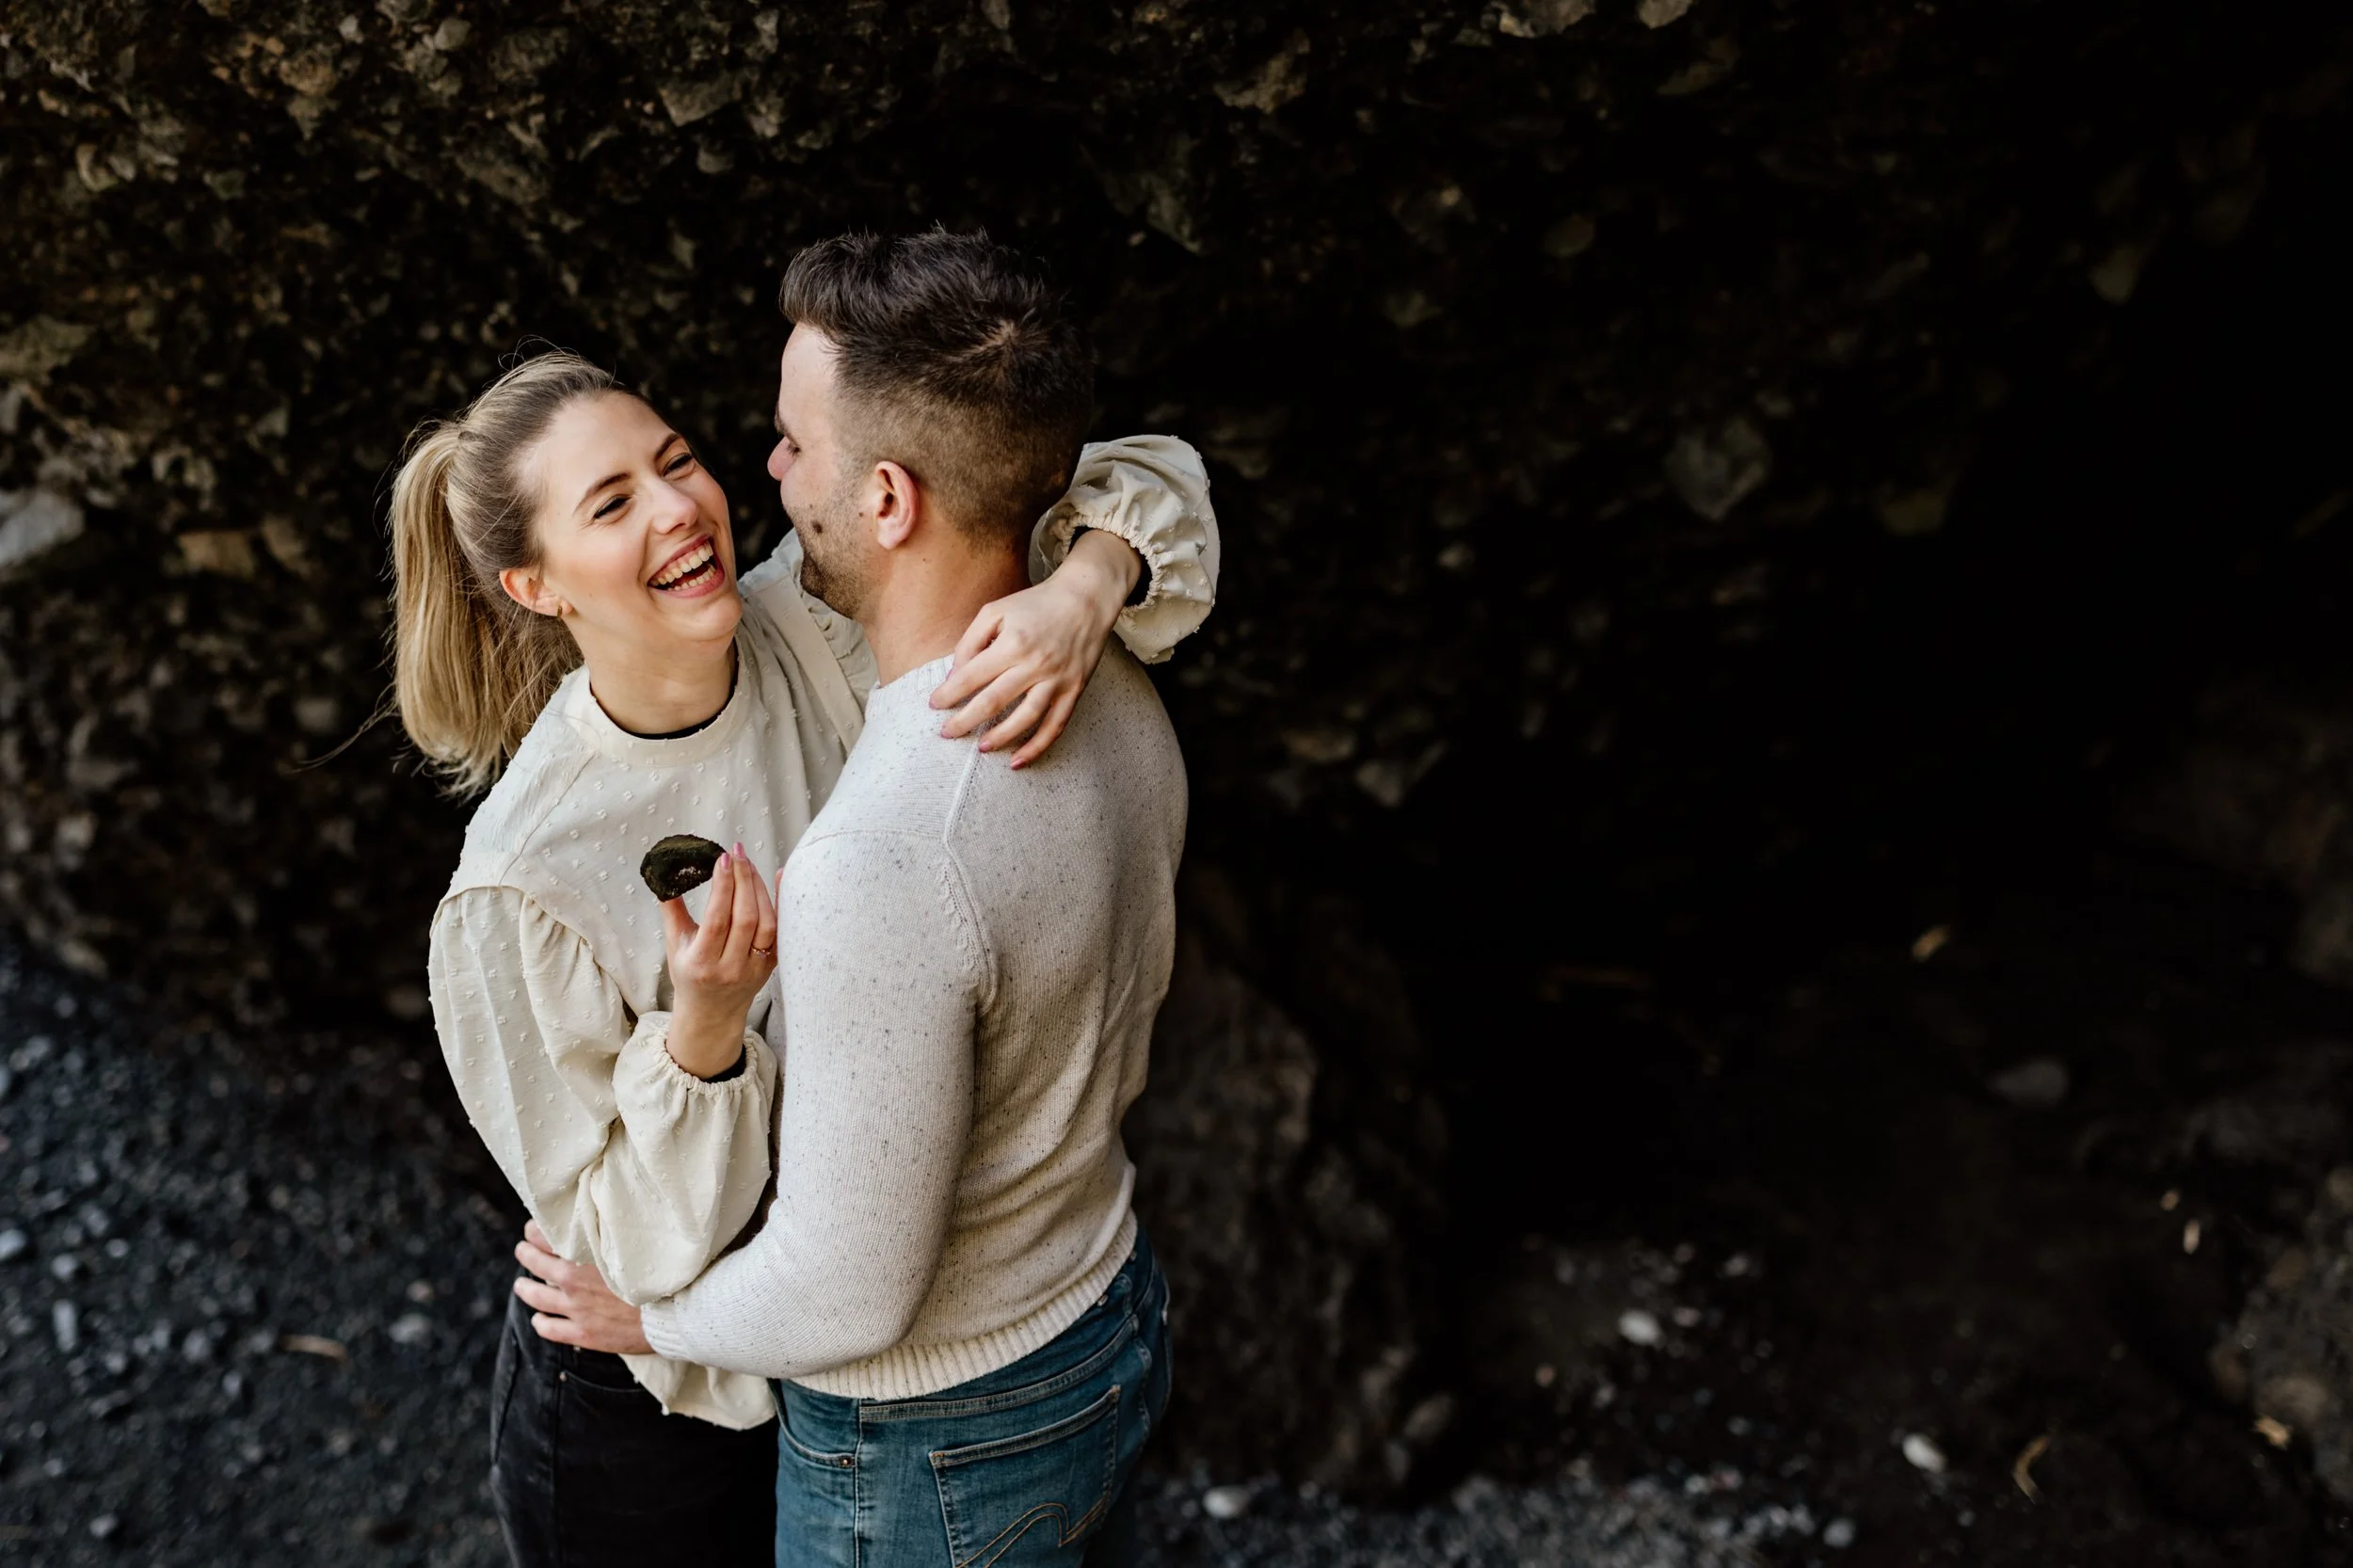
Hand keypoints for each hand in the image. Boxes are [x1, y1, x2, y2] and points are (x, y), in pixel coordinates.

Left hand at [514, 1221, 652, 1354]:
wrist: (673, 1311)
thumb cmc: (659, 1271)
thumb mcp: (632, 1241)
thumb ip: (608, 1231)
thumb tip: (596, 1216)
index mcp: (585, 1253)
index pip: (546, 1234)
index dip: (536, 1230)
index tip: (534, 1228)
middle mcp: (573, 1280)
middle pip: (536, 1263)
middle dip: (526, 1253)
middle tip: (522, 1249)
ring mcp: (576, 1308)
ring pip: (537, 1297)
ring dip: (525, 1289)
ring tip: (521, 1285)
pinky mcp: (584, 1333)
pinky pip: (551, 1329)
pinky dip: (540, 1322)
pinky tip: (539, 1319)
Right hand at [660, 845, 777, 1077]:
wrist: (712, 1012)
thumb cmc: (690, 975)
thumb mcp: (674, 946)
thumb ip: (672, 911)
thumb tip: (666, 874)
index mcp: (703, 963)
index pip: (717, 919)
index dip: (722, 887)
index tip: (722, 859)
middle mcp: (731, 967)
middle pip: (744, 917)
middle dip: (743, 880)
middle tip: (737, 852)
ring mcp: (755, 967)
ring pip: (766, 922)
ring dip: (759, 888)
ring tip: (748, 865)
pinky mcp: (772, 964)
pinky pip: (781, 930)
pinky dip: (781, 902)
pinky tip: (778, 876)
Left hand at [931, 529, 1140, 768]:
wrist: (1087, 598)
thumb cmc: (1036, 603)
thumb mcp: (996, 610)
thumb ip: (971, 641)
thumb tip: (955, 674)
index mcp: (1012, 643)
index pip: (972, 676)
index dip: (949, 693)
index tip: (934, 704)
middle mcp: (1035, 664)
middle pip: (993, 702)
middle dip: (965, 721)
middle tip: (946, 734)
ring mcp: (1057, 680)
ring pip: (1025, 719)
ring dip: (1000, 738)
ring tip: (980, 748)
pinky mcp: (1074, 690)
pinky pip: (1055, 725)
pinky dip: (1037, 746)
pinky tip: (1018, 760)